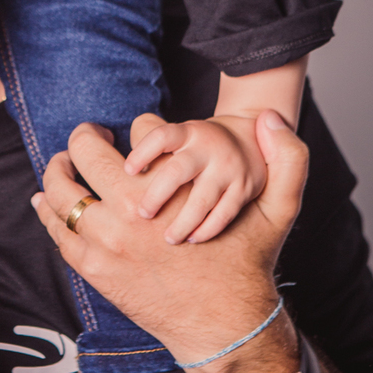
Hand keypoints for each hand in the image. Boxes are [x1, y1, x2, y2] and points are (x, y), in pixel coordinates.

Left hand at [31, 111, 306, 372]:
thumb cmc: (248, 264)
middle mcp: (123, 217)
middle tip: (82, 142)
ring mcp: (104, 247)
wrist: (226, 327)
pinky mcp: (96, 273)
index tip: (104, 131)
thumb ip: (290, 158)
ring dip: (54, 178)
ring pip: (57, 199)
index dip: (99, 131)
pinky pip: (58, 235)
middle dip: (75, 146)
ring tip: (61, 169)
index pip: (106, 142)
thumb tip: (272, 118)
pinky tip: (50, 204)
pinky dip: (49, 214)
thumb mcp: (282, 210)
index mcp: (158, 192)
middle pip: (74, 163)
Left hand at [125, 114, 267, 243]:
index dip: (142, 152)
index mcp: (187, 133)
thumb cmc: (197, 147)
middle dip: (157, 194)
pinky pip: (224, 214)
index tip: (127, 171)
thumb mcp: (180, 134)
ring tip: (168, 238)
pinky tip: (192, 239)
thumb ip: (150, 143)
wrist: (252, 141)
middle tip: (142, 214)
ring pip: (202, 199)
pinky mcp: (244, 189)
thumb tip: (120, 169)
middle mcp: (207, 148)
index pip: (161, 136)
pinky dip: (207, 229)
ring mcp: (228, 169)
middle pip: (178, 171)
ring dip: (183, 222)